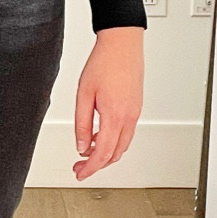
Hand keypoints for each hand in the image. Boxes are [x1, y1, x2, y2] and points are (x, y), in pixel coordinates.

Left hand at [73, 27, 143, 180]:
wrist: (122, 43)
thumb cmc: (104, 62)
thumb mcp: (83, 95)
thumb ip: (82, 124)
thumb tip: (81, 146)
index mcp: (115, 115)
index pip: (102, 154)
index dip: (90, 168)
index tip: (80, 173)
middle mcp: (129, 117)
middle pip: (115, 154)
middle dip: (97, 165)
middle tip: (80, 166)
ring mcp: (135, 113)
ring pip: (122, 146)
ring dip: (106, 154)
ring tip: (87, 153)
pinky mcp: (136, 107)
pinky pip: (126, 133)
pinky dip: (113, 142)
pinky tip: (100, 138)